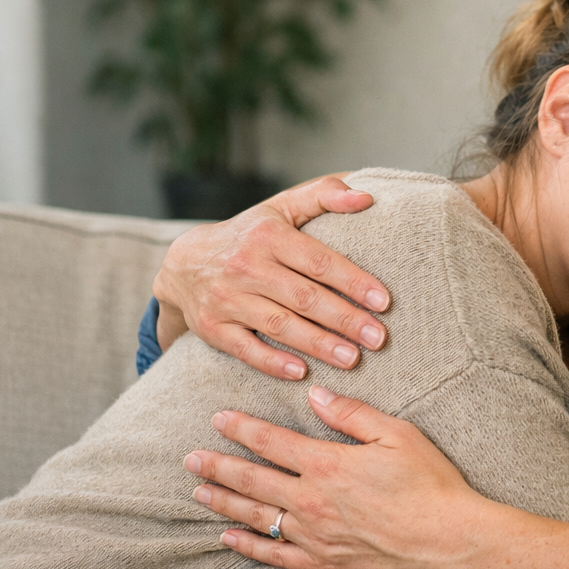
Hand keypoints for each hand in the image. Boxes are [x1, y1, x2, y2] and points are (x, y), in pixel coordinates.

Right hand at [153, 175, 387, 379]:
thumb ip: (324, 196)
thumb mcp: (282, 207)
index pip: (318, 262)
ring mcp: (226, 299)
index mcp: (268, 236)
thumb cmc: (250, 235)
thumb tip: (366, 197)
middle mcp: (245, 266)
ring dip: (318, 344)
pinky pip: (245, 349)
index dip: (353, 282)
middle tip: (378, 338)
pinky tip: (301, 372)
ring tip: (352, 359)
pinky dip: (272, 362)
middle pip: (304, 297)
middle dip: (344, 319)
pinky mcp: (212, 328)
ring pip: (279, 325)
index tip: (384, 301)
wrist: (184, 262)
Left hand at [184, 385, 486, 568]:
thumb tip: (315, 395)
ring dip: (225, 502)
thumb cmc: (430, 484)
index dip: (241, 429)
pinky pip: (275, 556)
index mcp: (328, 464)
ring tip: (199, 492)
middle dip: (218, 466)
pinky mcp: (324, 565)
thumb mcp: (398, 434)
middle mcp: (312, 501)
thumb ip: (352, 414)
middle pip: (253, 480)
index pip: (271, 442)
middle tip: (190, 459)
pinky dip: (248, 546)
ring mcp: (314, 537)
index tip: (219, 419)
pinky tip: (229, 537)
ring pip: (256, 517)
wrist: (449, 541)